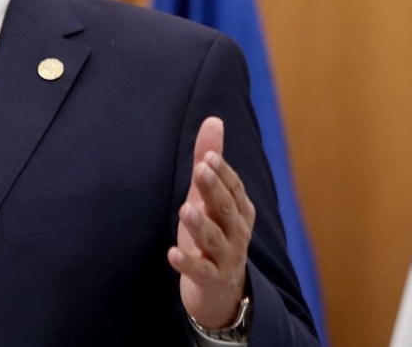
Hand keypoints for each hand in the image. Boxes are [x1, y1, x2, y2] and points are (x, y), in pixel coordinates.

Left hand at [167, 116, 256, 328]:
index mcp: (239, 210)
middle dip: (214, 189)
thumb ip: (210, 159)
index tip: (208, 156)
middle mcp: (236, 232)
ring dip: (201, 225)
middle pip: (226, 209)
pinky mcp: (211, 280)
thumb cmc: (215, 235)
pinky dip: (188, 263)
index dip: (223, 173)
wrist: (223, 292)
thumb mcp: (210, 197)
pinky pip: (201, 272)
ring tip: (186, 210)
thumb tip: (213, 120)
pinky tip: (172, 253)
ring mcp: (225, 258)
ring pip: (214, 240)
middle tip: (200, 169)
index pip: (234, 188)